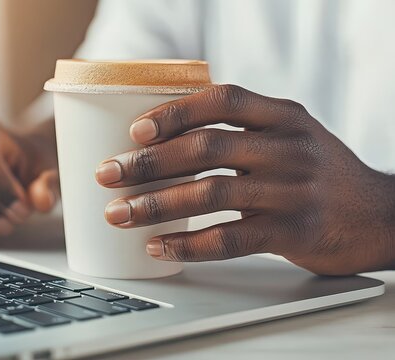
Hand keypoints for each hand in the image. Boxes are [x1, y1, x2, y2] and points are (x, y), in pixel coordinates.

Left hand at [96, 85, 394, 274]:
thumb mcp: (291, 136)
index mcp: (283, 116)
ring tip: (119, 213)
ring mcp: (292, 190)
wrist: (379, 215)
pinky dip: (187, 243)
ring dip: (156, 204)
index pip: (222, 99)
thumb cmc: (319, 173)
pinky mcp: (292, 232)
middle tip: (108, 174)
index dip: (173, 112)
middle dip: (148, 162)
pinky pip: (228, 239)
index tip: (134, 130)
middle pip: (205, 147)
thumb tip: (169, 138)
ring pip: (210, 193)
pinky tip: (157, 246)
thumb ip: (243, 130)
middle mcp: (288, 147)